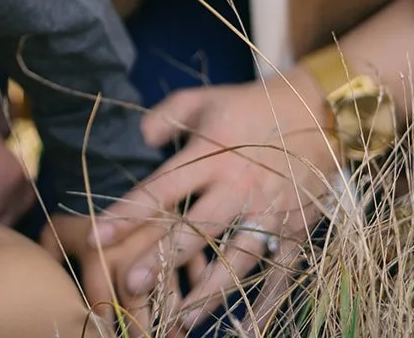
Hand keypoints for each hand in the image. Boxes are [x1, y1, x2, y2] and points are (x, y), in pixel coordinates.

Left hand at [82, 76, 336, 333]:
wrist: (317, 112)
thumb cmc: (249, 107)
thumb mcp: (203, 99)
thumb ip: (165, 115)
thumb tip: (141, 137)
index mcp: (211, 153)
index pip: (161, 187)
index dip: (127, 212)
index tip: (96, 234)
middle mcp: (238, 188)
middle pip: (196, 229)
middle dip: (163, 259)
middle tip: (132, 285)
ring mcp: (270, 213)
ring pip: (237, 261)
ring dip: (208, 292)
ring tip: (180, 320)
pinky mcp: (298, 232)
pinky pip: (281, 275)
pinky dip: (265, 304)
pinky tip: (244, 327)